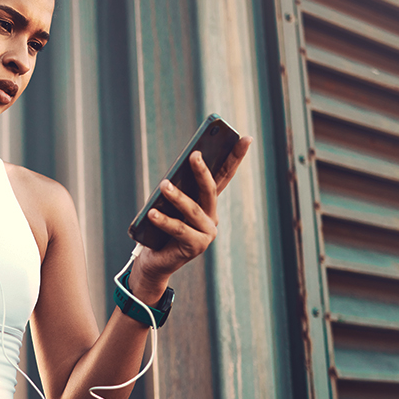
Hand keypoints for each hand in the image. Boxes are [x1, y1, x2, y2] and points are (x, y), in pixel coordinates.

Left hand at [133, 136, 252, 291]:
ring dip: (177, 196)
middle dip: (202, 171)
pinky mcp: (196, 247)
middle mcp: (211, 217)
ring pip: (192, 210)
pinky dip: (164, 221)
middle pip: (210, 190)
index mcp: (208, 203)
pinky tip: (152, 213)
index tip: (245, 138)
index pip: (224, 176)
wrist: (153, 261)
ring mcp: (207, 233)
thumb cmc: (158, 228)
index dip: (235, 157)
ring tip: (164, 185)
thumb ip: (175, 191)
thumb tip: (171, 178)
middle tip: (194, 154)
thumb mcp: (167, 205)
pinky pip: (178, 230)